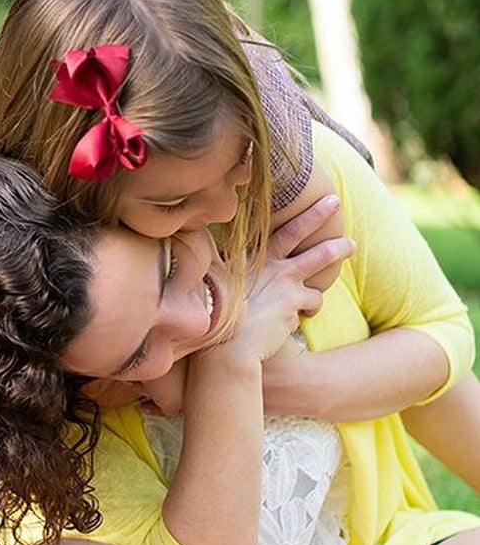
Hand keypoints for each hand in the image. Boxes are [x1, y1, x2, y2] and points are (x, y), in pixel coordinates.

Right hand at [213, 195, 352, 365]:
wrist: (226, 349)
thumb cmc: (214, 323)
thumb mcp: (209, 292)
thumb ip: (213, 273)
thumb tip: (195, 256)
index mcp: (246, 261)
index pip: (265, 229)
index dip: (275, 213)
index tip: (288, 195)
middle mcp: (268, 265)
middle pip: (297, 231)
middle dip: (318, 213)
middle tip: (334, 201)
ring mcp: (284, 280)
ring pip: (320, 258)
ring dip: (337, 250)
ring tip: (350, 245)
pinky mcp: (296, 301)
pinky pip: (313, 301)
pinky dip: (310, 308)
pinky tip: (303, 316)